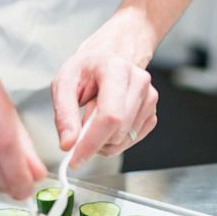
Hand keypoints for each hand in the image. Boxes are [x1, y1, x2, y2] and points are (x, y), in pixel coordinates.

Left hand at [51, 50, 157, 166]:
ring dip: (103, 140)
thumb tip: (69, 144)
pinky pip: (132, 140)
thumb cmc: (87, 69)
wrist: (109, 57)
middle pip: (119, 131)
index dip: (92, 142)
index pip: (110, 116)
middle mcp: (138, 82)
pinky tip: (107, 122)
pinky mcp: (152, 112)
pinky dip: (115, 139)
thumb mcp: (64, 83)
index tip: (76, 158)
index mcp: (116, 69)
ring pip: (124, 139)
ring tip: (94, 117)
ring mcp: (149, 97)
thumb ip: (64, 114)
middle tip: (80, 127)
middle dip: (94, 141)